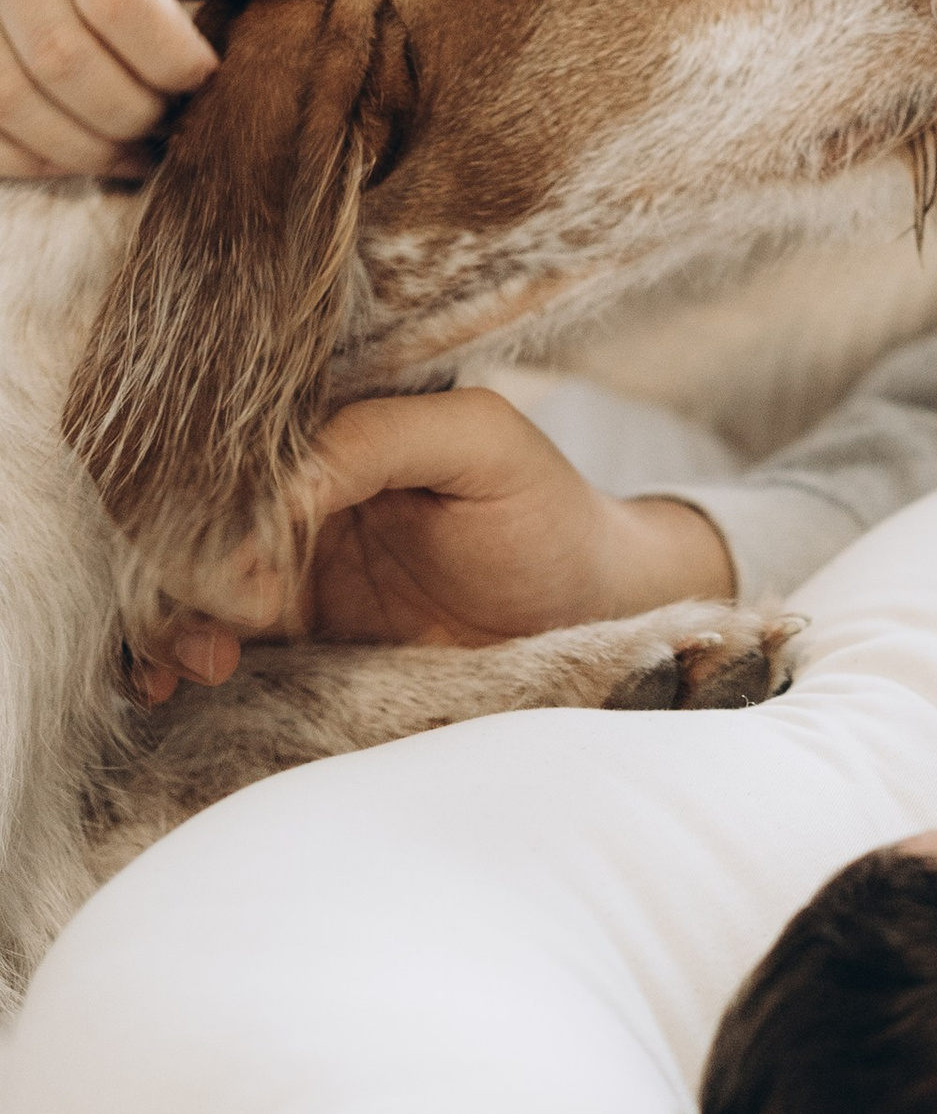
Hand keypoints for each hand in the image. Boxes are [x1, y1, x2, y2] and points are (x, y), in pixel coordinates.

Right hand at [0, 0, 323, 179]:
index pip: (120, 1)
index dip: (172, 59)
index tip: (207, 80)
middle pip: (64, 60)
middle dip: (131, 111)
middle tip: (173, 127)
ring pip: (15, 101)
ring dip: (86, 145)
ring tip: (139, 151)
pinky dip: (40, 159)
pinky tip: (87, 154)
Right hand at [130, 389, 736, 696]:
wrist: (587, 610)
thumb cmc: (545, 510)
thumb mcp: (480, 444)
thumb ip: (381, 437)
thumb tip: (277, 486)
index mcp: (334, 431)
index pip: (235, 453)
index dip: (215, 506)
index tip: (241, 566)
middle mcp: (299, 493)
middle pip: (195, 522)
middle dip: (181, 574)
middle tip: (224, 626)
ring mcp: (289, 565)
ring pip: (188, 584)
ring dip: (171, 624)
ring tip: (203, 665)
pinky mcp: (294, 631)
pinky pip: (212, 637)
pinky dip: (177, 657)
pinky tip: (179, 682)